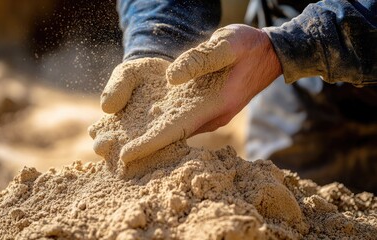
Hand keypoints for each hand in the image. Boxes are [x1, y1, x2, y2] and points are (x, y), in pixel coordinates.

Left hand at [90, 24, 281, 163]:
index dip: (151, 142)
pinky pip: (179, 121)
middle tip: (113, 156)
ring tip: (121, 142)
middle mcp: (211, 116)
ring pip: (174, 130)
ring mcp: (209, 114)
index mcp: (215, 104)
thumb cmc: (248, 46)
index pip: (177, 129)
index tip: (127, 155)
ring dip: (150, 137)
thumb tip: (172, 78)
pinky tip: (143, 124)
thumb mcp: (227, 44)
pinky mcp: (205, 108)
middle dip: (144, 146)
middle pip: (172, 136)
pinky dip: (160, 126)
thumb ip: (201, 59)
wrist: (268, 54)